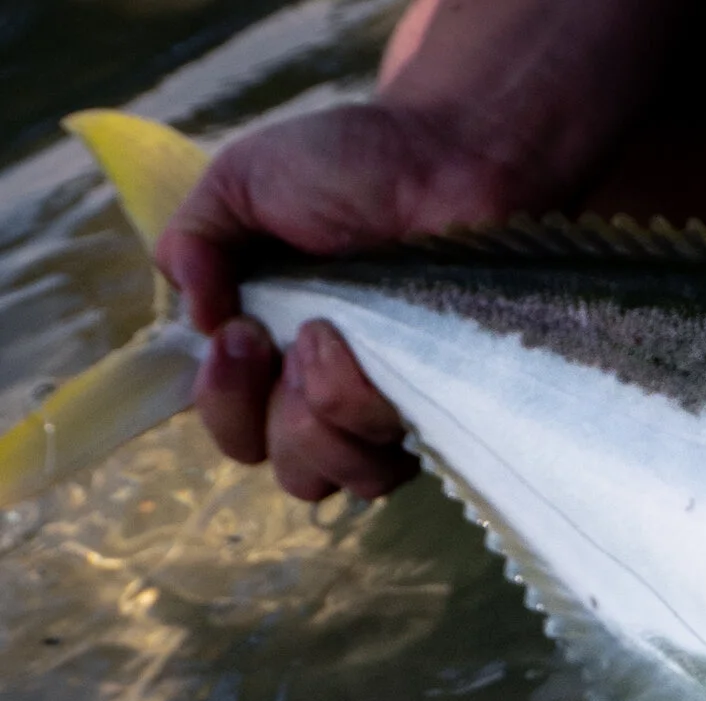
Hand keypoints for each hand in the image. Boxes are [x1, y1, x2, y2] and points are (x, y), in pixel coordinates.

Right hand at [158, 102, 528, 500]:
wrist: (450, 158)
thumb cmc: (349, 167)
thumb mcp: (240, 184)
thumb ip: (193, 242)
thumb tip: (195, 315)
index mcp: (269, 349)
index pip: (232, 424)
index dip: (222, 401)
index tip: (240, 335)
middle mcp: (324, 391)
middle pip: (281, 463)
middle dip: (265, 411)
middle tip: (292, 336)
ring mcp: (388, 406)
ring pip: (341, 476)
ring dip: (324, 420)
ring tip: (336, 342)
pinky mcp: (441, 411)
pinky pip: (401, 461)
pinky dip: (378, 420)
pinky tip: (386, 362)